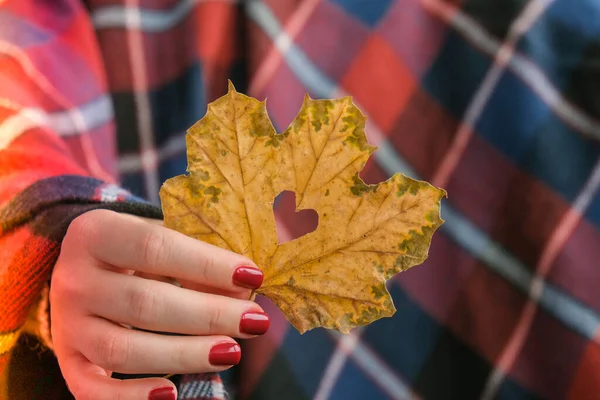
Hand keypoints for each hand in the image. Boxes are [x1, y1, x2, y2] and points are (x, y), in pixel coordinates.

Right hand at [50, 209, 268, 399]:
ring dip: (184, 355)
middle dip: (208, 315)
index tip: (253, 277)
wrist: (83, 270)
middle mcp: (74, 279)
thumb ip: (197, 259)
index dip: (207, 264)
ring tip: (231, 352)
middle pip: (144, 303)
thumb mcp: (160, 239)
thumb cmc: (134, 251)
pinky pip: (92, 389)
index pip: (155, 247)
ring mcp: (67, 324)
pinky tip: (172, 392)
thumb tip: (244, 290)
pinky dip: (131, 397)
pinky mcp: (68, 360)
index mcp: (95, 233)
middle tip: (254, 321)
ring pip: (123, 349)